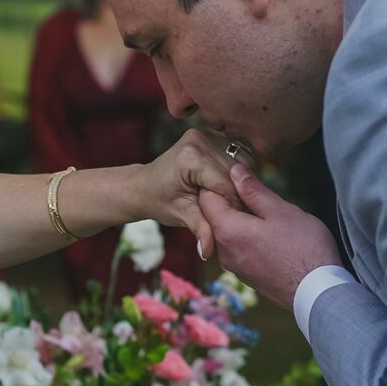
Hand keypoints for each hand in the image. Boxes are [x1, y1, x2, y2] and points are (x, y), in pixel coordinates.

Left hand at [137, 129, 240, 259]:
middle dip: (238, 193)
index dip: (235, 205)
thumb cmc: (160, 202)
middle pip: (237, 171)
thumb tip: (207, 253)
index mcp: (191, 158)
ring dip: (241, 180)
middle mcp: (200, 140)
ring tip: (229, 197)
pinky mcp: (211, 133)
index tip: (238, 221)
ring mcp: (206, 133)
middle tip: (234, 212)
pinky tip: (228, 183)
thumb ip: (201, 230)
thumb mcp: (181, 216)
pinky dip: (237, 168)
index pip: (228, 184)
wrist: (144, 185)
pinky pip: (236, 151)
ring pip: (242, 160)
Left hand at [198, 164, 340, 309]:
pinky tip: (271, 234)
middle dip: (230, 200)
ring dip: (241, 219)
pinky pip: (238, 249)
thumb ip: (253, 190)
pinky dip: (247, 236)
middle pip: (215, 217)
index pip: (206, 198)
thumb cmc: (303, 247)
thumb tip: (234, 170)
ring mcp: (234, 267)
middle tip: (257, 191)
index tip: (240, 176)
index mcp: (227, 231)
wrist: (317, 293)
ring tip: (268, 212)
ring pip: (228, 233)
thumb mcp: (280, 211)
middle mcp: (223, 251)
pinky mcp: (247, 276)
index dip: (219, 182)